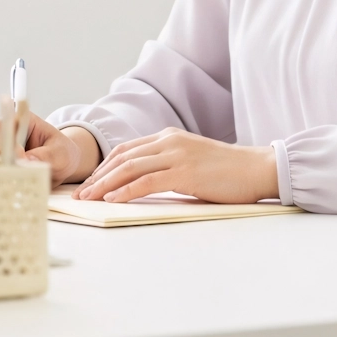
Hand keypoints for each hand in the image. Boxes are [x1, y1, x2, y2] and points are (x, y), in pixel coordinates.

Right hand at [0, 116, 99, 188]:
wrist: (59, 165)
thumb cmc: (61, 153)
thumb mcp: (61, 154)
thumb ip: (45, 156)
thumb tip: (26, 162)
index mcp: (20, 120)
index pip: (1, 126)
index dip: (5, 143)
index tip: (19, 160)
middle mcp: (1, 132)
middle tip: (13, 178)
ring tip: (13, 186)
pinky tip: (6, 191)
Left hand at [73, 128, 277, 203]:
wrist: (256, 168)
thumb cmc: (226, 171)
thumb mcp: (191, 160)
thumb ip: (167, 165)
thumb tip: (142, 183)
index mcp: (169, 136)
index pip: (127, 149)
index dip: (105, 166)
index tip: (90, 183)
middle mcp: (169, 141)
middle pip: (123, 157)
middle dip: (98, 176)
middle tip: (80, 193)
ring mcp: (177, 154)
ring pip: (130, 167)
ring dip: (105, 185)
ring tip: (88, 198)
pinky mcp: (185, 172)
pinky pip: (147, 181)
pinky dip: (126, 190)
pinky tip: (113, 199)